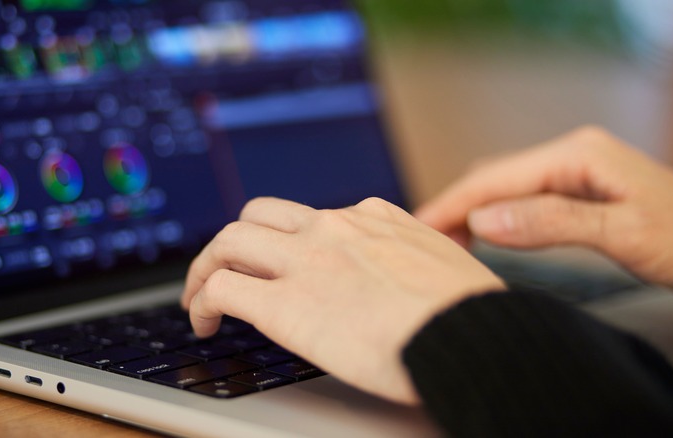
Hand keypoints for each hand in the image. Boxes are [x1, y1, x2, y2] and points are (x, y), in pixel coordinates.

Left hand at [182, 197, 505, 404]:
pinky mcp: (285, 301)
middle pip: (260, 213)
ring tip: (199, 296)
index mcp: (376, 218)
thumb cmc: (473, 316)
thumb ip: (415, 261)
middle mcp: (336, 228)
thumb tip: (411, 281)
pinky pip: (222, 287)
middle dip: (236, 241)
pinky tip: (206, 323)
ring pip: (230, 239)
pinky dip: (202, 301)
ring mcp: (307, 259)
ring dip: (206, 265)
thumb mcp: (448, 266)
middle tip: (224, 268)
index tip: (281, 260)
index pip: (314, 216)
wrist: (472, 337)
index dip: (288, 239)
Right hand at [417, 126, 672, 289]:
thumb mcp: (621, 232)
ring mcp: (576, 171)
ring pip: (505, 188)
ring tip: (441, 243)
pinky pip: (523, 200)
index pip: (495, 178)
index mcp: (578, 154)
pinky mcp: (580, 191)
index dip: (450, 205)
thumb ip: (549, 222)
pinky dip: (495, 218)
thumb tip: (480, 220)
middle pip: (493, 178)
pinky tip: (481, 236)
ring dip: (471, 213)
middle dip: (453, 207)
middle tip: (420, 242)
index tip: (416, 231)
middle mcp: (572, 154)